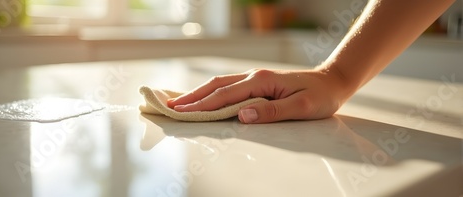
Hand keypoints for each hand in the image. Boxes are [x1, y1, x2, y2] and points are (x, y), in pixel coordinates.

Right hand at [167, 68, 351, 123]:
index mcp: (261, 81)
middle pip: (215, 86)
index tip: (182, 112)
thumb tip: (242, 116)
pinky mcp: (257, 82)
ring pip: (219, 83)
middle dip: (192, 97)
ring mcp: (254, 77)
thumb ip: (272, 112)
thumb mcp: (301, 107)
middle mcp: (254, 76)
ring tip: (179, 101)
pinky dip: (211, 91)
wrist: (333, 81)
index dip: (202, 105)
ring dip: (198, 93)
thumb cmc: (320, 96)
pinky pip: (228, 86)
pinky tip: (204, 97)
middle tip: (170, 107)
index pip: (224, 95)